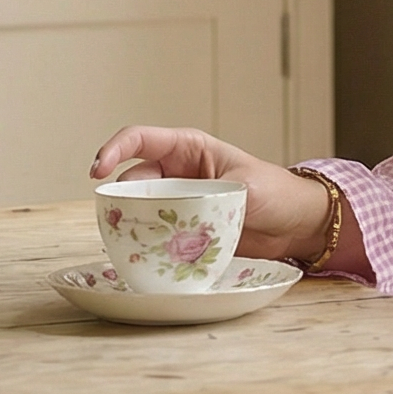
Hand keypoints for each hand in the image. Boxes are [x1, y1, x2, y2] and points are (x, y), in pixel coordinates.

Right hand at [89, 126, 331, 264]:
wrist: (295, 225)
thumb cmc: (277, 193)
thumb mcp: (247, 188)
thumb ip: (215, 196)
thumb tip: (184, 211)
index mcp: (189, 148)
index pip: (140, 140)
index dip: (113, 150)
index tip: (97, 170)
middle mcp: (176, 173)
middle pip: (132, 180)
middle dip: (122, 198)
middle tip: (125, 218)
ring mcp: (176, 201)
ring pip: (138, 209)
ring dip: (133, 222)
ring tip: (137, 238)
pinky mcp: (181, 229)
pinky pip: (153, 233)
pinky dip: (145, 242)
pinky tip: (145, 254)